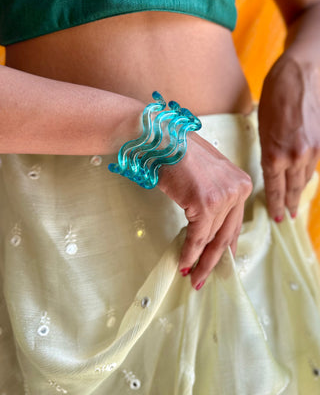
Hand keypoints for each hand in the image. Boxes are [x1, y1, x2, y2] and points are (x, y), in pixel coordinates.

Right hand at [158, 132, 251, 289]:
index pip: (235, 222)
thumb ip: (215, 197)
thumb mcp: (207, 174)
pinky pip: (197, 236)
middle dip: (214, 260)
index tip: (220, 262)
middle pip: (226, 233)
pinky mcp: (205, 203)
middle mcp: (238, 189)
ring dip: (200, 260)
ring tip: (192, 275)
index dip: (226, 246)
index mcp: (241, 182)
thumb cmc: (179, 152)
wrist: (161, 138)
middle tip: (204, 278)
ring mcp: (223, 196)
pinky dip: (190, 252)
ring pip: (211, 238)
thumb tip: (208, 229)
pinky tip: (184, 263)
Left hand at [258, 55, 319, 220]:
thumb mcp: (263, 127)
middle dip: (290, 203)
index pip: (275, 189)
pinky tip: (305, 178)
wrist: (302, 74)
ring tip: (296, 201)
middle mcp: (296, 157)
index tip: (276, 217)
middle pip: (293, 188)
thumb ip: (269, 151)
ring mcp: (313, 150)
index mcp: (275, 155)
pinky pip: (315, 164)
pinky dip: (309, 172)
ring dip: (300, 190)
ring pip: (306, 178)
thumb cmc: (276, 96)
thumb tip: (275, 168)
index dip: (275, 205)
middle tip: (288, 215)